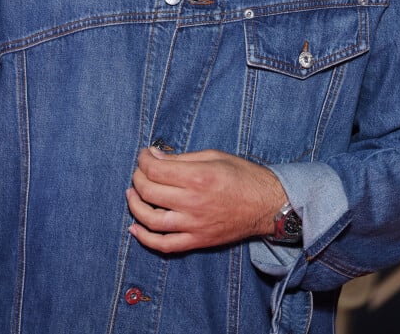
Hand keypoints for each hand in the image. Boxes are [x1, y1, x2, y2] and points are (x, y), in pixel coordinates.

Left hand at [126, 146, 286, 252]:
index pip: (155, 169)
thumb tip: (154, 156)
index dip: (143, 160)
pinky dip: (145, 239)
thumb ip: (182, 158)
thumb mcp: (214, 156)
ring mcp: (194, 224)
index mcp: (198, 177)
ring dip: (135, 206)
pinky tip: (135, 228)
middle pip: (149, 191)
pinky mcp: (198, 241)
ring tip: (132, 195)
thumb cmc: (243, 175)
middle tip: (139, 171)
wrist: (267, 205)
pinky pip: (165, 245)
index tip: (144, 155)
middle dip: (137, 178)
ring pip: (151, 219)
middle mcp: (193, 202)